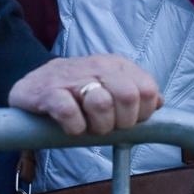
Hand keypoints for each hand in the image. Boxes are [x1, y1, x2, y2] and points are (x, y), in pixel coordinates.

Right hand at [8, 54, 162, 135]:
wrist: (33, 83)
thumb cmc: (77, 89)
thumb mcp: (109, 84)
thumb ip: (135, 91)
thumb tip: (160, 102)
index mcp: (117, 66)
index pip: (148, 90)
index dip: (142, 113)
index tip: (128, 121)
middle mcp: (97, 67)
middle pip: (128, 97)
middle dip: (122, 122)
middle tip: (107, 126)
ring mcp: (72, 79)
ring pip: (101, 104)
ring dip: (98, 126)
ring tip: (88, 126)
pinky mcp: (49, 93)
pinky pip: (70, 114)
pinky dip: (74, 127)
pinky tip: (70, 127)